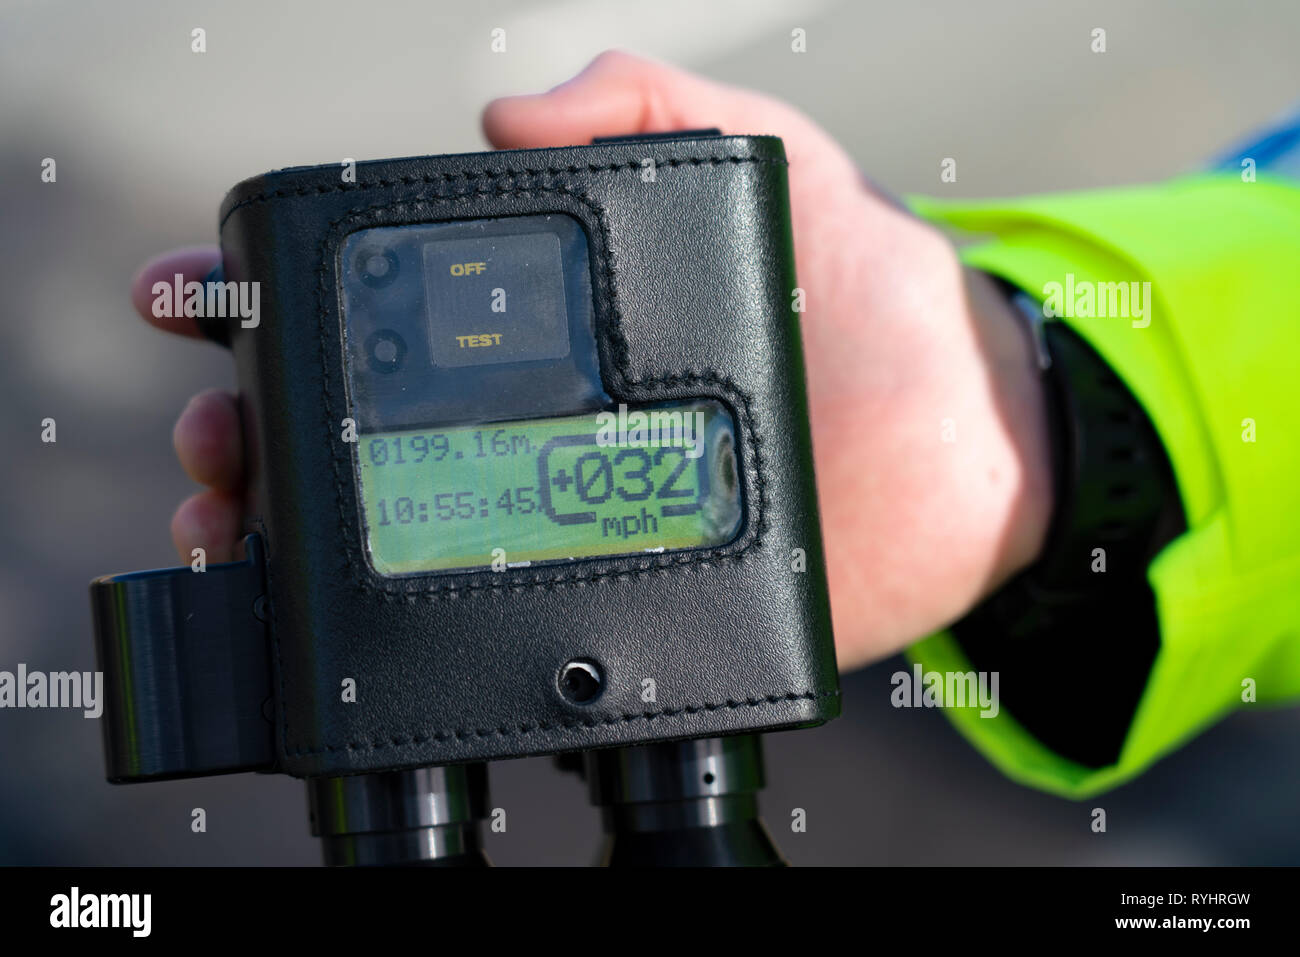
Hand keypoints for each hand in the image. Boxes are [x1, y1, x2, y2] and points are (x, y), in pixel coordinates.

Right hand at [131, 51, 1052, 670]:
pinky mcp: (626, 616)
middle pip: (360, 441)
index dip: (280, 312)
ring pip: (401, 550)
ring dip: (297, 549)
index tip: (207, 304)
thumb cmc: (870, 289)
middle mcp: (543, 429)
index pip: (386, 319)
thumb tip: (500, 109)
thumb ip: (652, 104)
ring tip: (240, 539)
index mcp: (555, 331)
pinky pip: (508, 644)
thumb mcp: (763, 158)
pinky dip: (417, 650)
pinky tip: (353, 639)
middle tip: (214, 443)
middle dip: (254, 439)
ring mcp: (572, 528)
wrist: (972, 435)